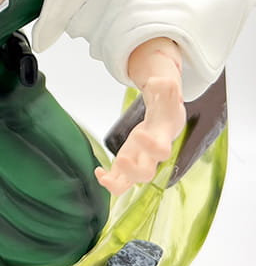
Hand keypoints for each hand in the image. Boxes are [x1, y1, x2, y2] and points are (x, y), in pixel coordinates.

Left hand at [95, 76, 185, 194]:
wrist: (164, 121)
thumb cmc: (165, 108)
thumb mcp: (167, 94)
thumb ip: (165, 87)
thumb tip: (160, 82)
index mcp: (162, 140)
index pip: (162, 151)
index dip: (152, 146)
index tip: (139, 133)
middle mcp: (150, 156)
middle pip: (147, 174)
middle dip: (133, 170)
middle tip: (121, 158)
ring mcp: (138, 162)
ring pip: (130, 183)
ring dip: (117, 184)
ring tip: (102, 176)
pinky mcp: (126, 164)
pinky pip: (118, 181)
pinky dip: (107, 180)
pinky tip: (97, 171)